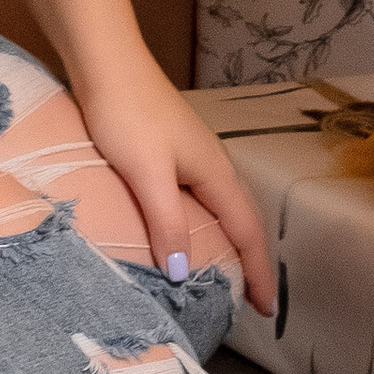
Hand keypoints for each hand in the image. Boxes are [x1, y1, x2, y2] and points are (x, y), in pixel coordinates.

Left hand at [74, 45, 275, 317]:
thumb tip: (184, 275)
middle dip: (251, 260)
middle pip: (243, 219)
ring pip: (223, 207)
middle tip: (253, 300)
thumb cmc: (127, 115)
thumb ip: (167, 222)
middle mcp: (212, 164)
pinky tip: (188, 229)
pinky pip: (203, 197)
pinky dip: (208, 222)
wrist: (106, 62)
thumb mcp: (146, 173)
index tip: (267, 311)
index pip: (247, 232)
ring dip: (231, 241)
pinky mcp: (172, 149)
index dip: (258, 272)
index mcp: (215, 172)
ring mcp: (193, 154)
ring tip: (226, 273)